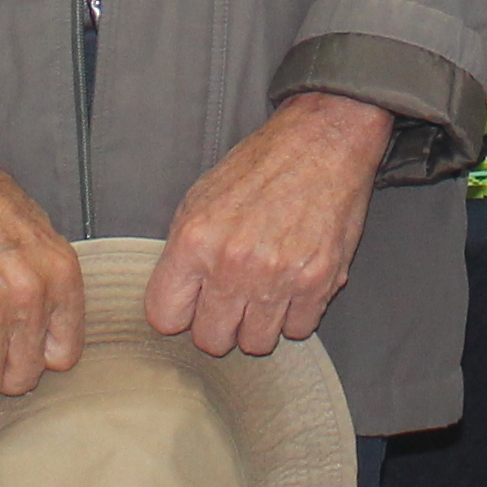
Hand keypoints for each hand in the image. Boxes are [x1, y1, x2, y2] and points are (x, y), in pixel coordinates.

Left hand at [145, 92, 390, 358]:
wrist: (320, 142)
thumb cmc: (259, 168)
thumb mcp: (200, 198)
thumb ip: (183, 253)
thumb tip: (178, 299)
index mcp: (194, 240)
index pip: (165, 317)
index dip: (178, 314)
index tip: (191, 305)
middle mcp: (232, 265)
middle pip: (211, 340)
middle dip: (219, 325)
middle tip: (231, 301)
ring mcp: (277, 277)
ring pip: (255, 343)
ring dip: (258, 324)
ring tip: (264, 293)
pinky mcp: (318, 282)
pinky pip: (297, 330)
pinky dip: (296, 315)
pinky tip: (294, 285)